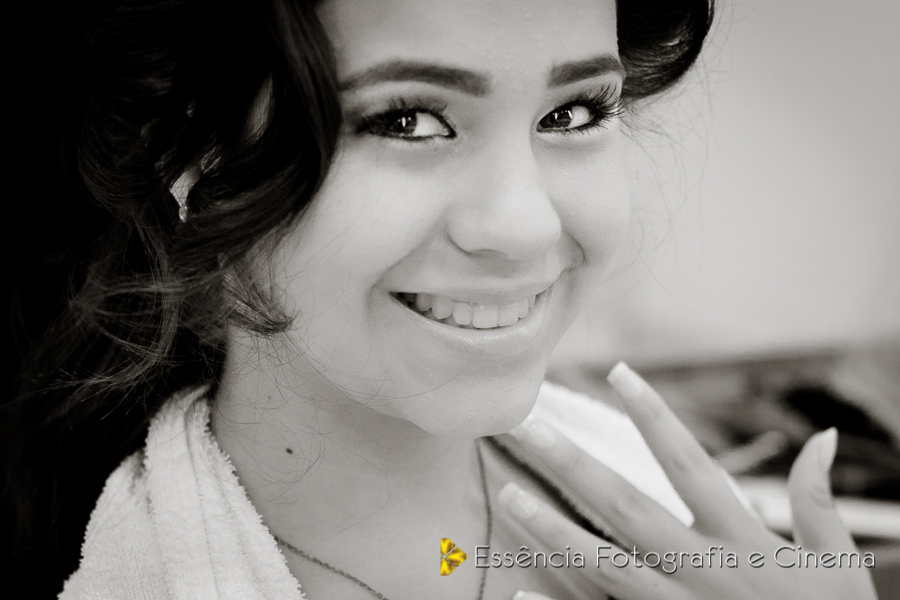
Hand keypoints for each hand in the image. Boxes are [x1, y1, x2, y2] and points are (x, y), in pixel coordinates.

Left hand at [501, 362, 878, 599]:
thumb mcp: (837, 564)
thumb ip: (819, 500)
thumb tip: (826, 437)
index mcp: (743, 542)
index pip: (689, 464)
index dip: (654, 415)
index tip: (619, 372)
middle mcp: (702, 572)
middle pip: (626, 508)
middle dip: (574, 465)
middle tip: (528, 427)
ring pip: (603, 565)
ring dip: (552, 531)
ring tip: (508, 496)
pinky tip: (520, 587)